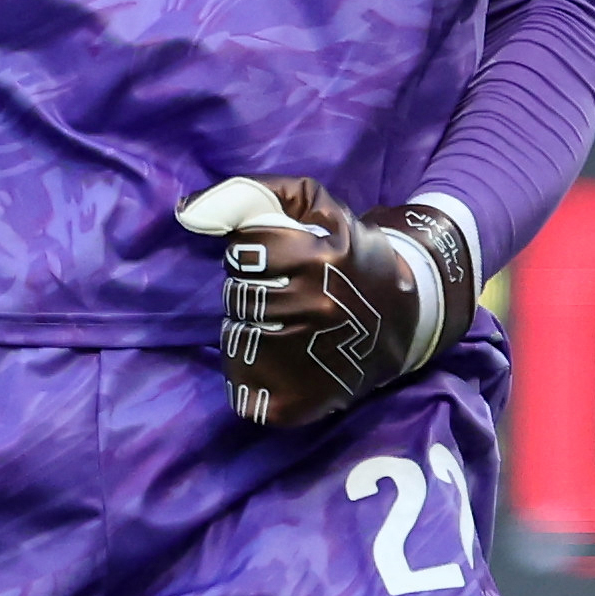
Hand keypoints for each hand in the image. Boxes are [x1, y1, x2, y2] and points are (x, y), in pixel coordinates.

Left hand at [178, 174, 481, 429]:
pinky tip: (279, 358)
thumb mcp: (318, 206)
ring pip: (236, 336)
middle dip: (252, 288)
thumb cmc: (351, 255)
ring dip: (250, 326)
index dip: (254, 251)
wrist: (405, 319)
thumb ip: (254, 194)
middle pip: (239, 293)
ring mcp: (305, 359)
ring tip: (286, 323)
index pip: (246, 250)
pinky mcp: (293, 401)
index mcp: (320, 258)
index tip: (278, 258)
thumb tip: (189, 210)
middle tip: (286, 292)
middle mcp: (313, 309)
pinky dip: (251, 371)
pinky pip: (241, 383)